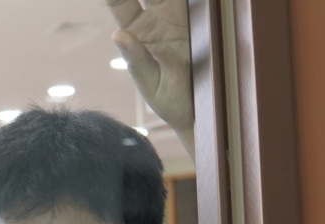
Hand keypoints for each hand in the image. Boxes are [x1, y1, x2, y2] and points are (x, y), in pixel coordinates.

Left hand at [104, 0, 194, 153]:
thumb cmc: (173, 101)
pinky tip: (200, 0)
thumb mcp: (152, 85)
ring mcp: (183, 13)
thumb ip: (137, 61)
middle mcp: (159, 16)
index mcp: (138, 30)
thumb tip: (118, 35)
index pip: (120, 0)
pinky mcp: (206, 16)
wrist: (205, 112)